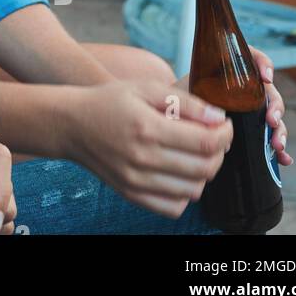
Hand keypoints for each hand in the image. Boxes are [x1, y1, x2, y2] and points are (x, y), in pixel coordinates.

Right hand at [66, 81, 231, 218]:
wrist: (70, 124)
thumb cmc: (107, 101)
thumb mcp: (144, 88)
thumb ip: (185, 101)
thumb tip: (217, 118)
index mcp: (147, 128)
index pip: (206, 143)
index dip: (225, 135)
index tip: (223, 125)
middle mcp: (143, 158)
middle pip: (205, 169)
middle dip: (218, 152)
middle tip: (210, 137)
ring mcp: (136, 180)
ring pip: (194, 190)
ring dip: (203, 173)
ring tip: (193, 154)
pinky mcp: (132, 194)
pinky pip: (174, 207)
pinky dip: (184, 193)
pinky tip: (177, 172)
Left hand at [171, 47, 291, 166]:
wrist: (174, 120)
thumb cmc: (178, 102)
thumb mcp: (182, 93)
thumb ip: (192, 100)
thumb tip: (209, 121)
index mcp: (227, 73)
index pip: (251, 59)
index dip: (263, 64)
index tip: (266, 77)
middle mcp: (243, 90)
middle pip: (268, 93)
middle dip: (275, 106)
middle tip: (271, 120)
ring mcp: (250, 111)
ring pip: (273, 117)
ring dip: (280, 130)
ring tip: (277, 145)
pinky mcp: (252, 130)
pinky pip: (270, 138)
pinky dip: (280, 149)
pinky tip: (284, 159)